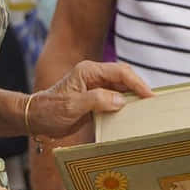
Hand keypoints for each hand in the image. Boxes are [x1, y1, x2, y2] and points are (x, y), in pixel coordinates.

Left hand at [29, 59, 152, 139]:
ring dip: (134, 97)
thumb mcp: (72, 106)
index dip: (137, 83)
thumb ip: (97, 100)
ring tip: (147, 108)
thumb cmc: (49, 110)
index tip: (150, 96)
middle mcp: (95, 76)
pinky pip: (115, 99)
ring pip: (122, 88)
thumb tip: (121, 100)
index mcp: (89, 71)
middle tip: (154, 102)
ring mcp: (96, 87)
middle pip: (124, 77)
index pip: (120, 72)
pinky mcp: (96, 99)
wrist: (35, 118)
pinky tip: (132, 115)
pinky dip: (125, 105)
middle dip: (139, 88)